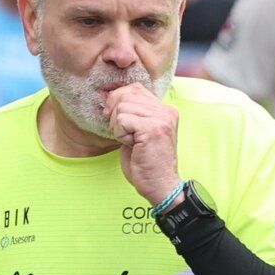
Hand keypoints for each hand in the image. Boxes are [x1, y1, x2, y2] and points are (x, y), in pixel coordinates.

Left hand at [105, 83, 180, 206]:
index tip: (116, 120)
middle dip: (116, 114)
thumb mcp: (140, 132)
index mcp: (165, 109)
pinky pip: (122, 120)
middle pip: (126, 95)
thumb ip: (132, 113)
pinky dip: (120, 134)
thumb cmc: (146, 163)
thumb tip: (108, 96)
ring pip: (122, 107)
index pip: (134, 88)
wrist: (160, 185)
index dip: (118, 101)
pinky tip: (131, 145)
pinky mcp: (152, 129)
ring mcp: (161, 119)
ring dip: (118, 127)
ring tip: (130, 142)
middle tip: (123, 134)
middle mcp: (166, 111)